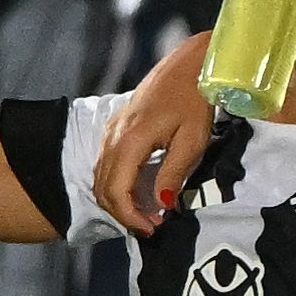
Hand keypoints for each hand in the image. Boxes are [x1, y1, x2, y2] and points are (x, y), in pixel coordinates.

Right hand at [95, 25, 219, 234]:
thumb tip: (161, 205)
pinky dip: (117, 184)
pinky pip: (106, 164)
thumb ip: (173, 174)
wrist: (188, 66)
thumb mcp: (192, 142)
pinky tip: (138, 191)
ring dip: (118, 200)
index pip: (116, 190)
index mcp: (130, 141)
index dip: (130, 216)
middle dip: (123, 213)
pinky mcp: (115, 127)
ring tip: (145, 213)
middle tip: (150, 226)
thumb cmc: (194, 102)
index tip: (152, 229)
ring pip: (101, 176)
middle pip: (103, 187)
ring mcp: (111, 131)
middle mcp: (113, 137)